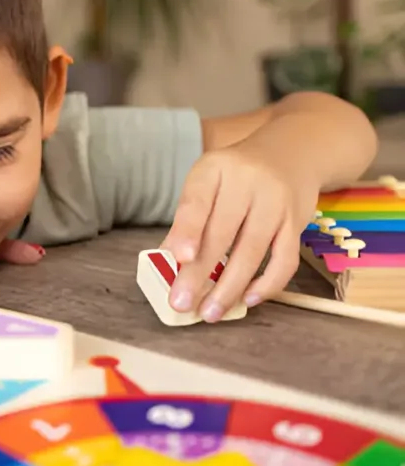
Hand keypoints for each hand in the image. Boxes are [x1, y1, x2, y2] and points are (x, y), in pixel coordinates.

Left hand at [161, 146, 318, 320]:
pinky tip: (247, 300)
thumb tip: (167, 263)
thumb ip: (189, 219)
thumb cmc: (236, 176)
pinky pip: (285, 259)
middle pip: (222, 233)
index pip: (198, 200)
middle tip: (181, 303)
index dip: (188, 229)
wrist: (292, 152)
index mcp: (214, 169)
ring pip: (253, 251)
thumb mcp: (207, 183)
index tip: (179, 257)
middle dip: (199, 273)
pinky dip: (267, 283)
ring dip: (230, 287)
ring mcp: (276, 201)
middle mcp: (248, 181)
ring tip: (210, 313)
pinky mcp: (298, 221)